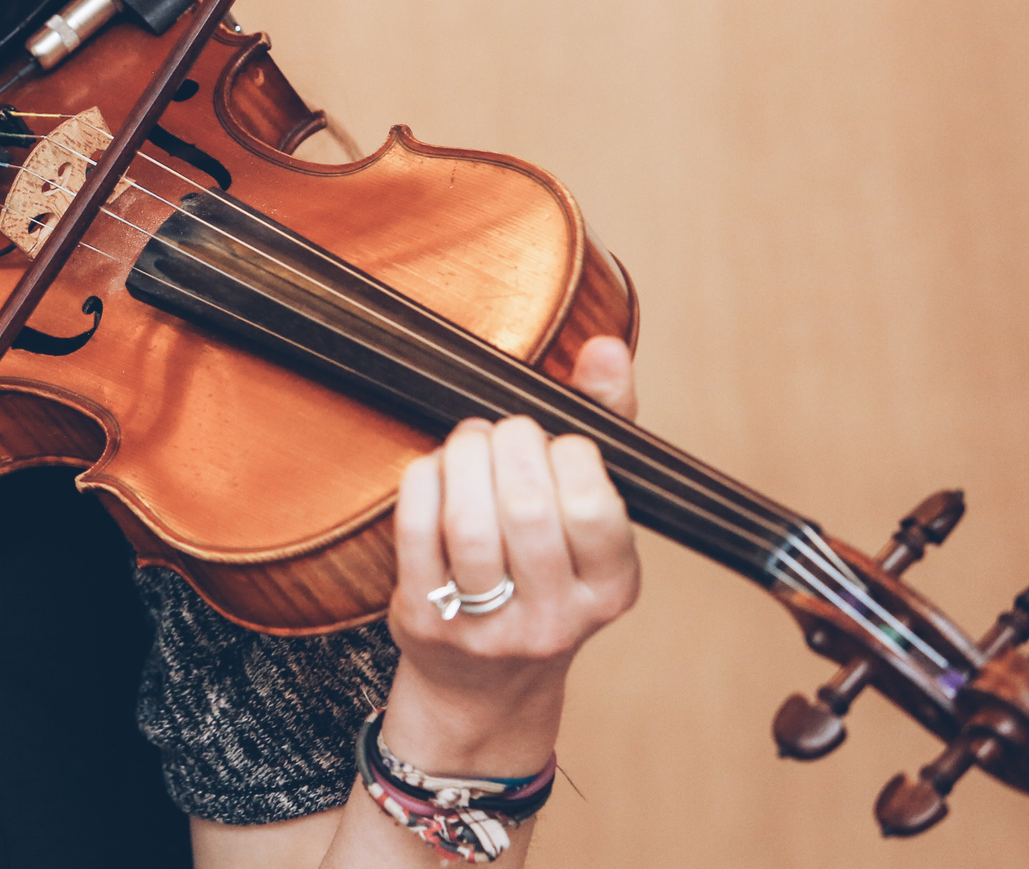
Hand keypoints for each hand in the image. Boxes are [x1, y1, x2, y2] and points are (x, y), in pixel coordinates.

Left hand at [380, 335, 641, 774]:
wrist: (487, 681)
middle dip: (507, 447)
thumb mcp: (591, 510)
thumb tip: (606, 347)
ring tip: (466, 443)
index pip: (595, 507)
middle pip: (527, 509)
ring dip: (461, 459)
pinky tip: (432, 469)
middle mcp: (557, 616)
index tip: (552, 441)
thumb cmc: (545, 565)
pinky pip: (415, 535)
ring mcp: (490, 626)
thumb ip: (605, 422)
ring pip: (469, 524)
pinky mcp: (429, 620)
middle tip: (499, 432)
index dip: (566, 455)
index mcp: (612, 587)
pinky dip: (420, 483)